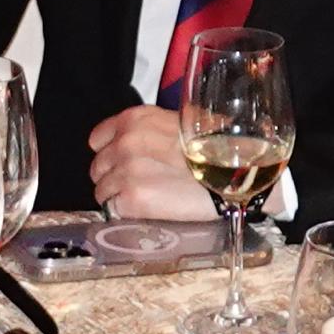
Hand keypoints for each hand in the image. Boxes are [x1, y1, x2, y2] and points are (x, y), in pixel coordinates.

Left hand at [86, 105, 206, 220]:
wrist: (235, 173)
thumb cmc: (214, 148)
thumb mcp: (176, 124)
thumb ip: (147, 133)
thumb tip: (133, 147)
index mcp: (134, 120)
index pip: (98, 140)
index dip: (110, 153)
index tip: (122, 163)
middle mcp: (125, 142)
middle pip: (98, 168)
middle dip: (114, 177)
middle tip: (140, 184)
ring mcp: (127, 171)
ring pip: (102, 191)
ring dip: (120, 197)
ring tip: (148, 199)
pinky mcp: (133, 199)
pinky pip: (114, 210)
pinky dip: (127, 213)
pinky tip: (149, 209)